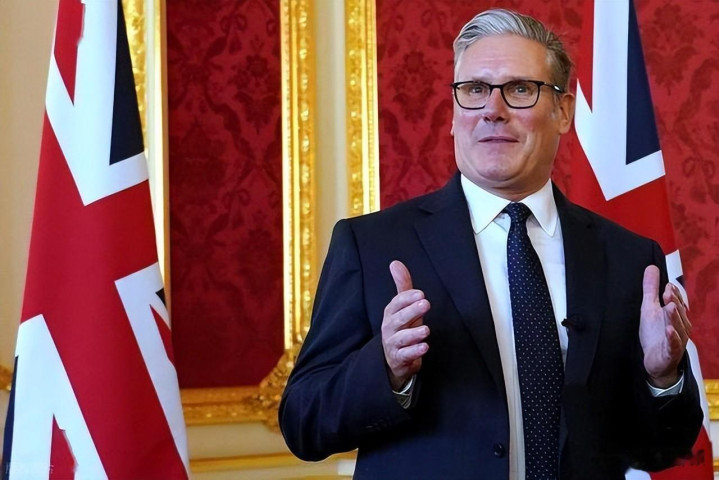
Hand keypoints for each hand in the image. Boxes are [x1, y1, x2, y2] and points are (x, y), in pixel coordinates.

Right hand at [381, 260, 430, 390]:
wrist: (393, 358)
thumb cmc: (401, 328)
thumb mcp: (402, 307)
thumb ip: (402, 286)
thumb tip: (395, 263)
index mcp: (391, 313)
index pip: (396, 303)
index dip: (407, 298)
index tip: (420, 294)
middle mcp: (390, 328)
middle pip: (399, 319)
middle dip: (412, 311)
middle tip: (426, 304)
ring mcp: (393, 343)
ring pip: (402, 338)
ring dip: (414, 333)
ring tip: (426, 330)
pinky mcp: (399, 358)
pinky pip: (406, 355)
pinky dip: (414, 352)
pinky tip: (424, 347)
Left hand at [639, 265, 691, 387]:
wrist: (656, 362)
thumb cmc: (655, 335)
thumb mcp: (649, 309)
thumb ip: (650, 290)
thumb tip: (652, 267)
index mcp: (676, 316)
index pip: (677, 302)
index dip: (674, 294)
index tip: (667, 285)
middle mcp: (680, 327)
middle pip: (679, 313)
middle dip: (674, 302)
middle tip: (667, 292)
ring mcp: (677, 340)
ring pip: (678, 327)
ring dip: (674, 317)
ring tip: (669, 307)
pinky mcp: (670, 353)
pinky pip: (673, 345)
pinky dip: (672, 337)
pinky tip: (669, 330)